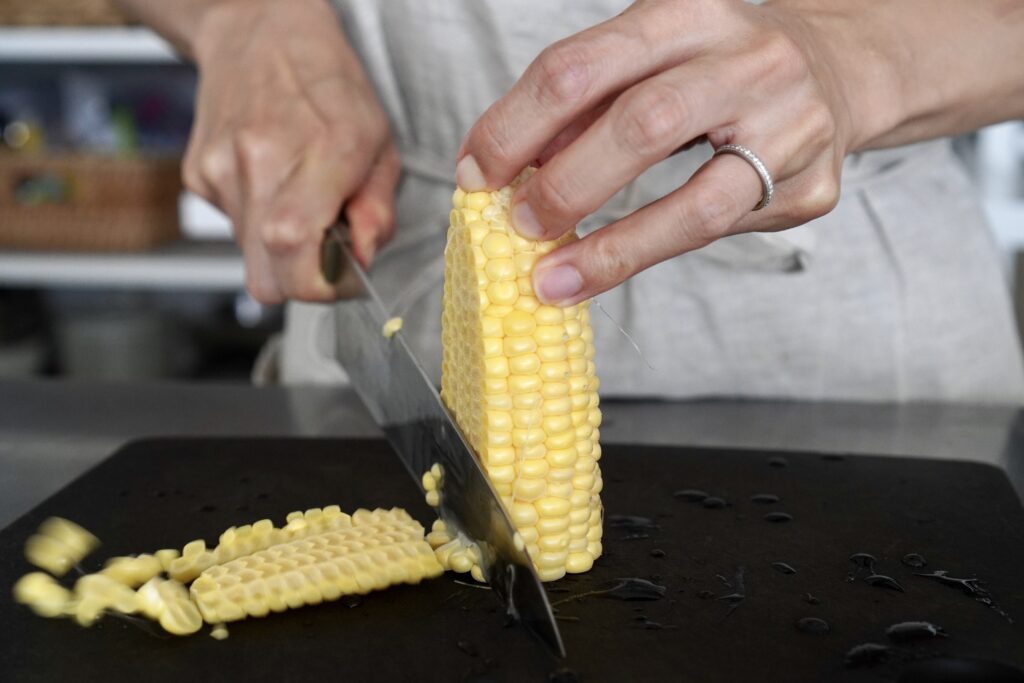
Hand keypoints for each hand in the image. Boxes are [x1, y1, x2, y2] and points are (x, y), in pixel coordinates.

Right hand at [184, 0, 397, 303]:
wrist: (260, 32)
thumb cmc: (329, 85)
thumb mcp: (380, 144)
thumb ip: (378, 210)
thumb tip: (361, 258)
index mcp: (321, 155)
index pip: (296, 258)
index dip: (320, 287)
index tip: (340, 277)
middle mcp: (263, 163)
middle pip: (266, 279)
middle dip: (299, 280)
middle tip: (323, 251)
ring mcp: (221, 168)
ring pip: (248, 257)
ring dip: (277, 248)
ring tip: (298, 202)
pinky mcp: (197, 173)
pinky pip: (231, 227)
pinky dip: (255, 220)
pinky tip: (269, 182)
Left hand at [457, 0, 891, 304]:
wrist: (835, 70)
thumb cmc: (716, 67)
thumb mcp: (647, 58)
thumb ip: (583, 106)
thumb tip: (508, 166)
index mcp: (685, 14)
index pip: (581, 67)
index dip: (516, 125)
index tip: (475, 172)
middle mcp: (746, 59)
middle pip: (641, 123)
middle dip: (565, 184)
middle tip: (516, 223)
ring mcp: (790, 123)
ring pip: (696, 198)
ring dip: (611, 244)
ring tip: (551, 272)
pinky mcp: (811, 183)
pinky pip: (723, 233)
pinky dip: (652, 254)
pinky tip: (605, 269)